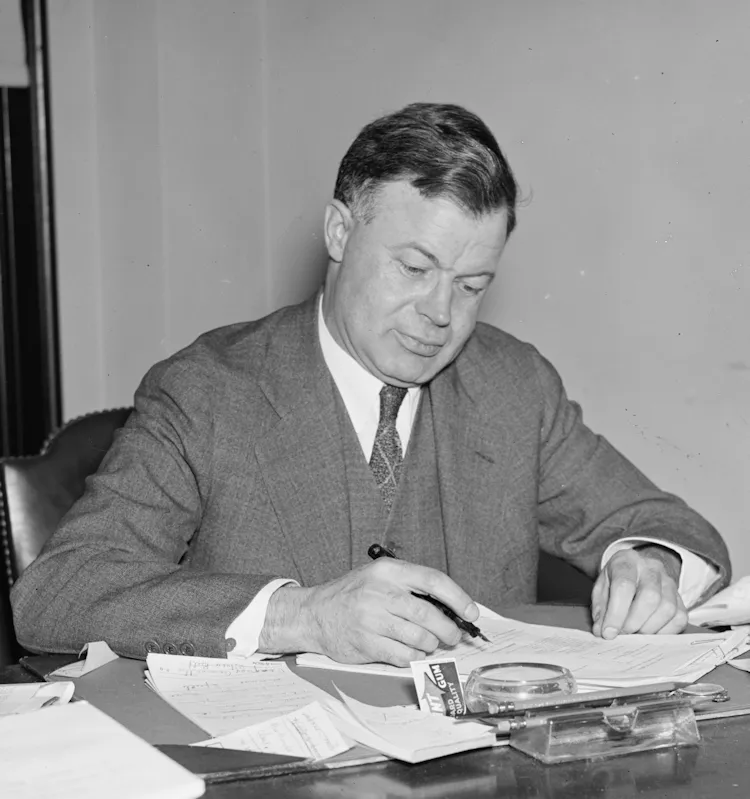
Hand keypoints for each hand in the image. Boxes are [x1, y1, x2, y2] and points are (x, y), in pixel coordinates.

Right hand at [258, 559, 478, 665]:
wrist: (313, 613)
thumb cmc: (351, 595)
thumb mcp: (378, 578)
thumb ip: (410, 587)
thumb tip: (451, 608)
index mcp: (388, 571)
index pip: (433, 580)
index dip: (458, 597)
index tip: (471, 613)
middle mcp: (380, 592)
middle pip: (428, 614)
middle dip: (448, 629)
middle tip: (453, 636)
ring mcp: (371, 619)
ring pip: (419, 638)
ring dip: (431, 645)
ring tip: (428, 644)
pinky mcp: (365, 643)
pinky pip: (403, 656)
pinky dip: (414, 658)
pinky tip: (411, 653)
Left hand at [591, 545, 686, 638]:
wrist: (636, 569)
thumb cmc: (616, 579)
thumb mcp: (601, 588)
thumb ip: (600, 609)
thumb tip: (603, 632)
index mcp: (626, 561)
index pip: (624, 586)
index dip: (616, 613)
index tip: (609, 632)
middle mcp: (651, 568)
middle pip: (650, 597)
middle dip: (634, 622)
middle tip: (623, 633)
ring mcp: (669, 581)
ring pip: (667, 609)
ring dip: (649, 628)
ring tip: (635, 633)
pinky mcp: (680, 597)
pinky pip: (679, 618)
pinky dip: (664, 632)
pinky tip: (650, 632)